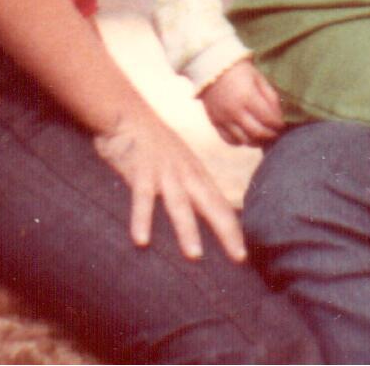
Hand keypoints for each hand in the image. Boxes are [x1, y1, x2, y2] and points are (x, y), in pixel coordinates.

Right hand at [92, 103, 248, 262]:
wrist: (126, 112)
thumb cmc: (152, 143)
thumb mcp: (178, 162)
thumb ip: (189, 185)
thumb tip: (202, 211)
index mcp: (196, 175)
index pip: (221, 205)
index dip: (234, 229)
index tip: (244, 255)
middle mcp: (186, 174)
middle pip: (211, 205)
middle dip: (226, 232)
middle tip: (239, 257)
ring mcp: (164, 173)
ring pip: (179, 205)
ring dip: (187, 230)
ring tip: (194, 256)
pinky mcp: (140, 172)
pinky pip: (141, 199)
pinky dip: (142, 219)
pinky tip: (141, 241)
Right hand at [200, 60, 288, 146]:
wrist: (212, 68)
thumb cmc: (239, 71)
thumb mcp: (258, 78)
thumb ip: (270, 96)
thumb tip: (279, 115)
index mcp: (247, 97)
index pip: (268, 118)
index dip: (278, 124)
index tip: (282, 124)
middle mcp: (235, 111)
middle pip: (257, 133)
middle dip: (270, 135)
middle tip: (276, 133)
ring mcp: (223, 119)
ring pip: (244, 140)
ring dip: (257, 141)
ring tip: (264, 137)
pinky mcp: (215, 122)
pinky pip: (229, 140)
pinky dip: (241, 141)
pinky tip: (247, 136)